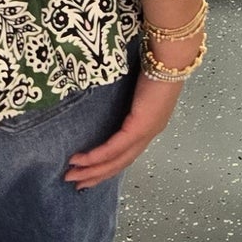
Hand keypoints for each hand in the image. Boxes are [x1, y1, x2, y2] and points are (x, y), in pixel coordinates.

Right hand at [63, 69, 185, 188]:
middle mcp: (149, 134)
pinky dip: (97, 155)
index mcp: (149, 125)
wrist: (169, 58)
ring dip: (93, 170)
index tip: (87, 174)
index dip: (107, 166)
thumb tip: (108, 103)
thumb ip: (126, 100)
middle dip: (96, 175)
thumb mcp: (136, 88)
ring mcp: (146, 132)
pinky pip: (115, 147)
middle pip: (120, 163)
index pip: (126, 153)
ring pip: (117, 160)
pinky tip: (82, 160)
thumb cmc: (155, 66)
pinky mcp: (140, 127)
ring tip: (72, 176)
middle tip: (75, 183)